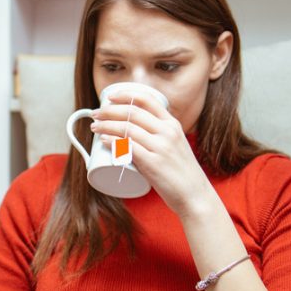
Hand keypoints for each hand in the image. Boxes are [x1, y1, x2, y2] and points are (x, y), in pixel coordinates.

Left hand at [90, 90, 216, 217]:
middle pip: (132, 112)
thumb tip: (134, 129)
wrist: (194, 195)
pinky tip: (103, 140)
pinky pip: (128, 147)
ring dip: (106, 125)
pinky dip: (112, 141)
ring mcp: (161, 147)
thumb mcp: (176, 144)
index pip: (147, 100)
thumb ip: (160, 134)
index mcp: (172, 124)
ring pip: (127, 128)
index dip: (125, 95)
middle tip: (95, 114)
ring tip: (95, 127)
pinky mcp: (153, 164)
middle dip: (109, 110)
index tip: (110, 97)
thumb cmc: (181, 172)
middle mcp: (167, 132)